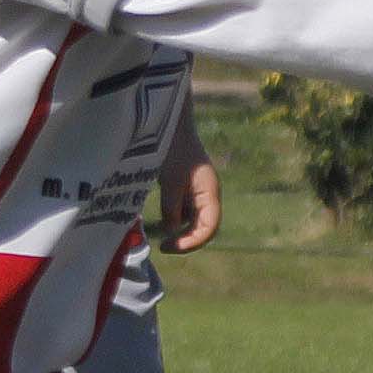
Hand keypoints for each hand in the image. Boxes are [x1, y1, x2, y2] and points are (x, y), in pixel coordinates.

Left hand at [155, 110, 219, 253]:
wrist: (171, 126)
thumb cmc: (174, 149)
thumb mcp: (171, 181)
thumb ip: (172, 208)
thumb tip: (171, 229)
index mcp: (210, 192)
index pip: (209, 227)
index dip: (192, 242)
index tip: (170, 246)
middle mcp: (209, 195)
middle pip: (204, 227)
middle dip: (186, 239)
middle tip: (164, 246)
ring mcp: (200, 192)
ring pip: (194, 221)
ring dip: (180, 230)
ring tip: (162, 233)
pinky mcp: (190, 188)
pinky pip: (186, 211)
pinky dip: (176, 218)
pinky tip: (163, 217)